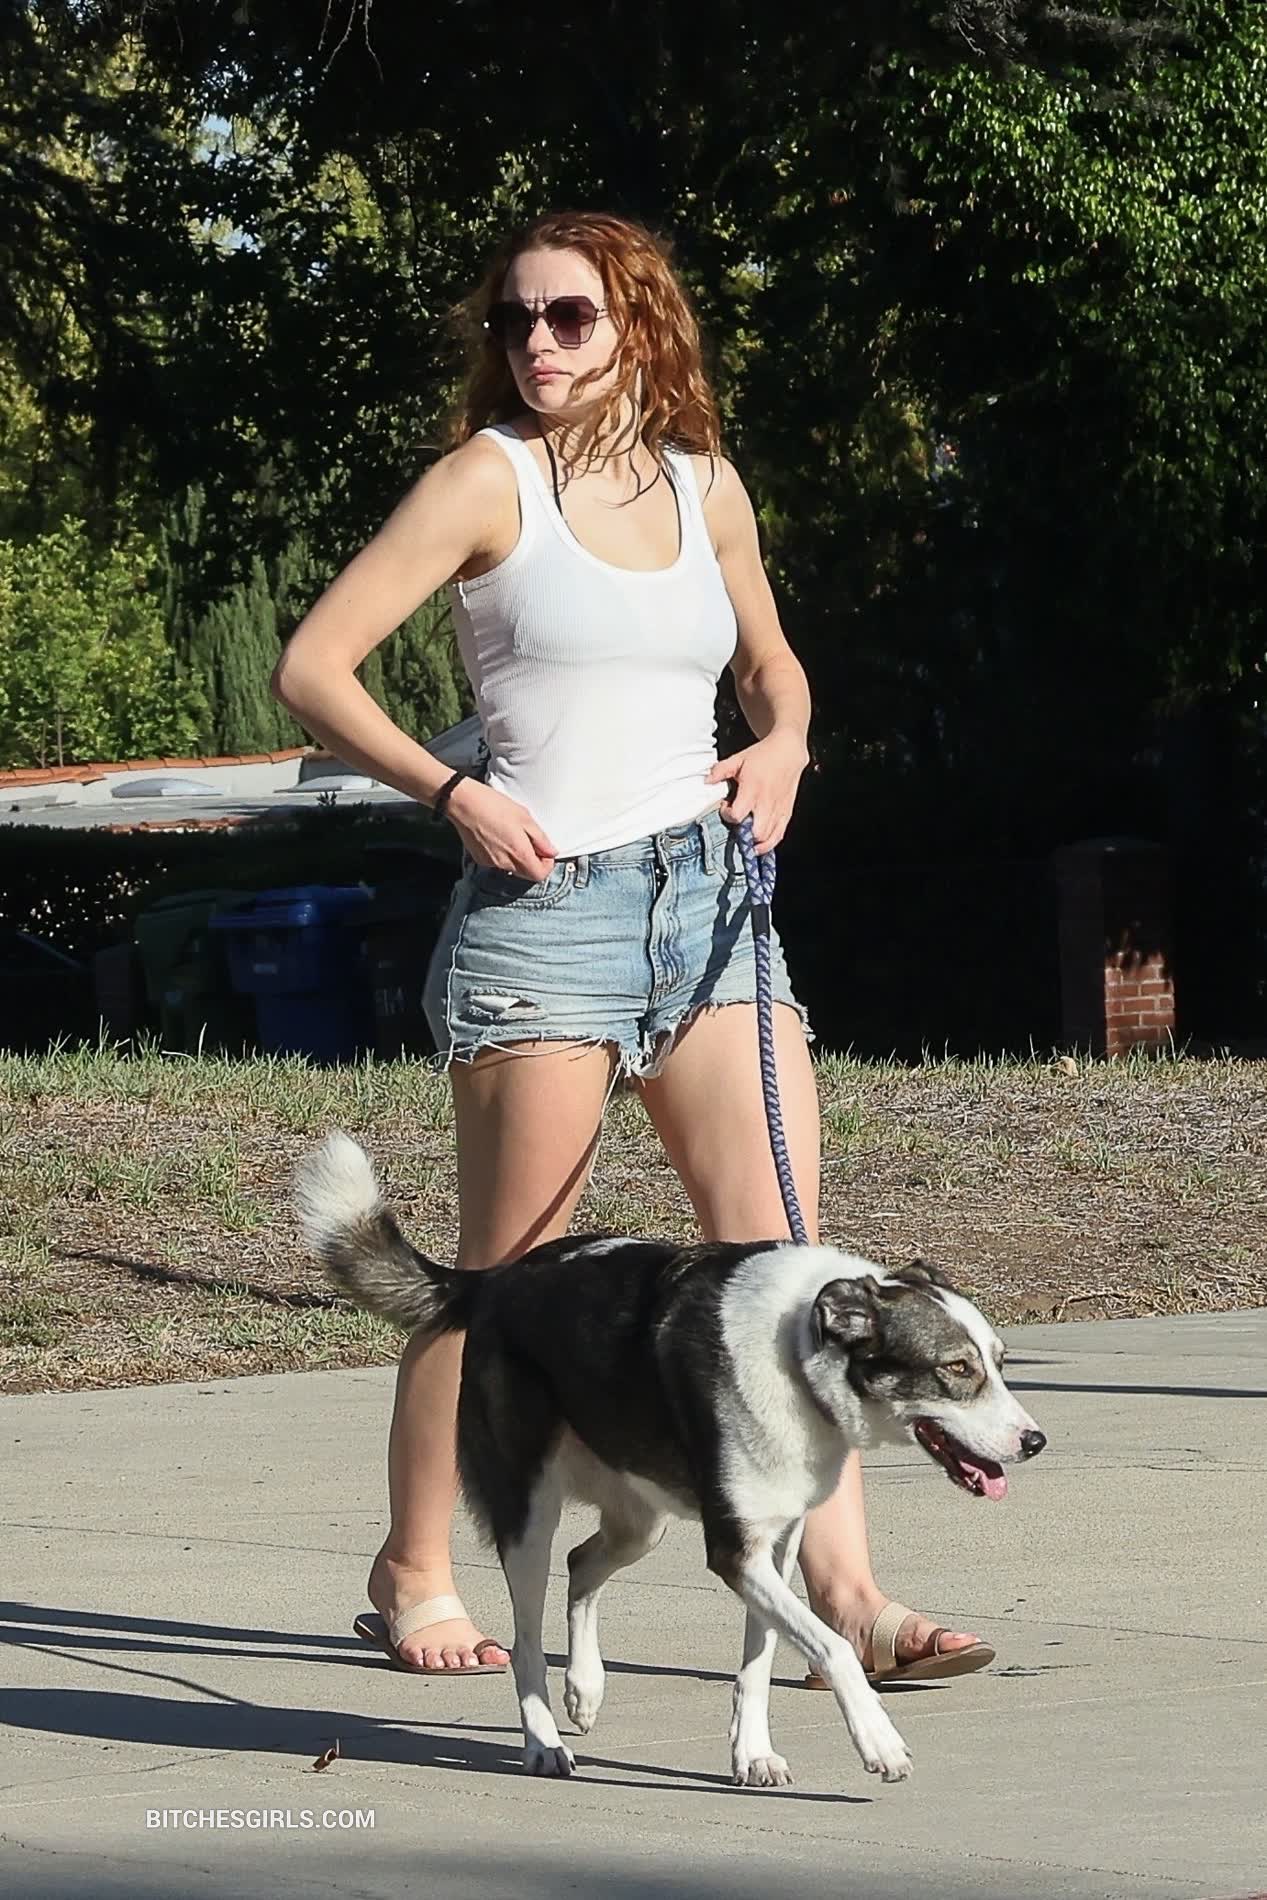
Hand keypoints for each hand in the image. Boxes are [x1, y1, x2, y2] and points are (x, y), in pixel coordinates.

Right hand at [445, 778, 556, 879]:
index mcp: (519, 853)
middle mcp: (505, 863)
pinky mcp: (479, 859)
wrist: (464, 803)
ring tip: (511, 834)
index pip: (539, 875)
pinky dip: (502, 853)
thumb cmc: (494, 805)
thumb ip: (541, 839)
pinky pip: (498, 862)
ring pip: (512, 867)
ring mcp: (491, 863)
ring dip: (517, 856)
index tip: (545, 851)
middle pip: (526, 873)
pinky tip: (497, 836)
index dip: (546, 865)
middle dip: (532, 861)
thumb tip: (551, 852)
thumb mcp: (524, 818)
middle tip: (530, 841)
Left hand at [707, 730, 808, 855]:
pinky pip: (779, 835)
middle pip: (755, 833)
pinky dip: (769, 843)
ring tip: (746, 839)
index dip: (727, 815)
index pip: (737, 815)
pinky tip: (760, 844)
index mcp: (753, 789)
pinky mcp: (787, 813)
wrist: (788, 751)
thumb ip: (720, 770)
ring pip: (767, 838)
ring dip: (755, 843)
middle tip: (737, 826)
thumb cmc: (764, 755)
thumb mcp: (738, 759)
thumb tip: (707, 781)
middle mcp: (767, 802)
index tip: (725, 807)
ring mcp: (778, 809)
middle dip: (743, 834)